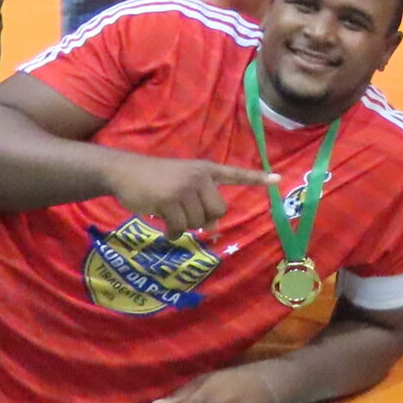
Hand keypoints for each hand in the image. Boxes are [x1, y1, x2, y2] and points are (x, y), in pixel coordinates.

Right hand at [101, 151, 280, 236]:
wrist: (125, 172)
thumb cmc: (157, 179)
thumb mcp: (183, 181)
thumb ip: (201, 198)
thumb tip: (213, 226)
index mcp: (206, 169)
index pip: (235, 174)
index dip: (256, 178)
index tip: (277, 180)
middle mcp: (199, 177)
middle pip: (217, 210)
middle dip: (203, 219)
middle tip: (185, 214)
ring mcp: (184, 188)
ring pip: (198, 222)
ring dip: (184, 226)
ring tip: (170, 215)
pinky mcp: (168, 201)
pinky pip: (179, 228)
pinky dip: (172, 233)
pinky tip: (163, 226)